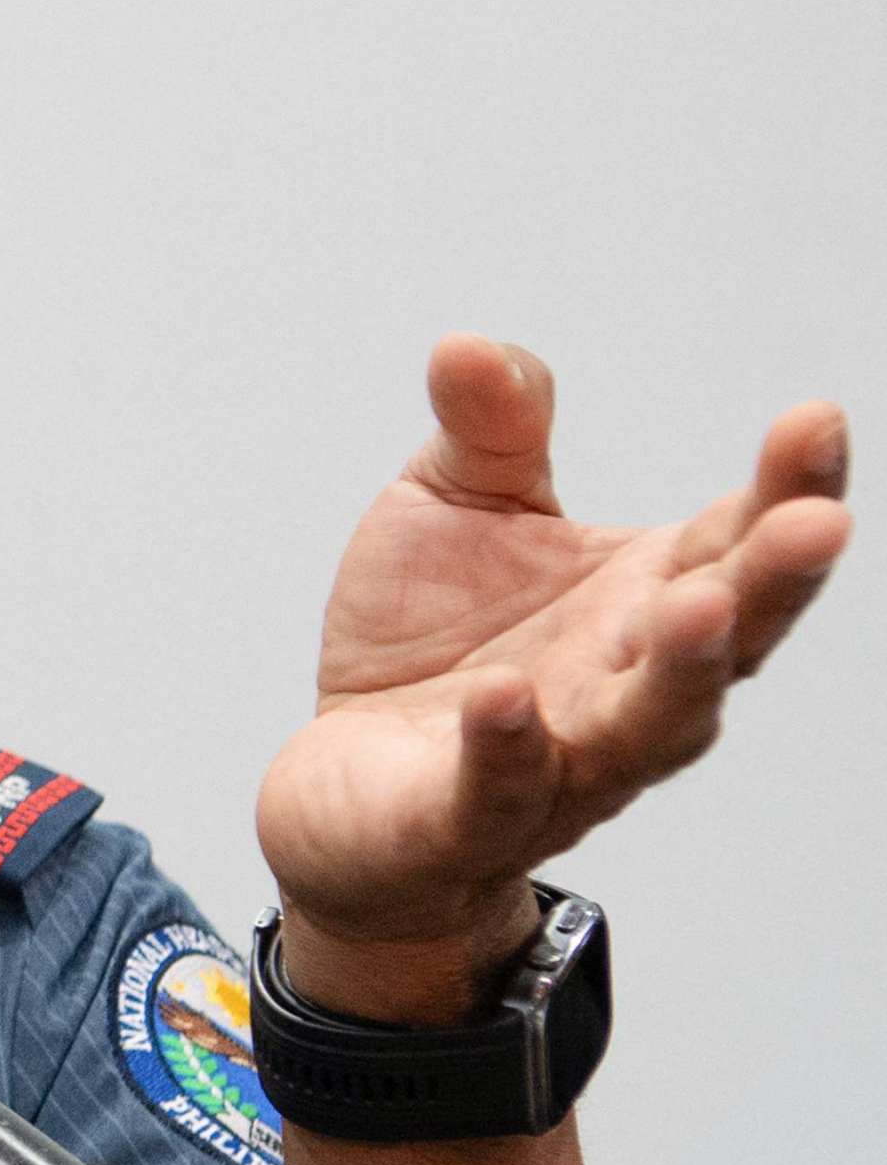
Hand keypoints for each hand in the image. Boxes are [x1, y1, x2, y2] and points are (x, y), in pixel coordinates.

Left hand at [256, 336, 849, 1019]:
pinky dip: (508, 745)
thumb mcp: (449, 509)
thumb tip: (471, 346)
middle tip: (815, 521)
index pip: (733, 541)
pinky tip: (505, 699)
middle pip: (726, 639)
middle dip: (773, 583)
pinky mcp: (465, 818)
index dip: (787, 488)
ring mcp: (561, 762)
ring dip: (681, 671)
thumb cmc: (429, 643)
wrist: (347, 794)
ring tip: (699, 604)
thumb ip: (484, 433)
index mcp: (642, 599)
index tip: (817, 419)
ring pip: (647, 729)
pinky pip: (500, 787)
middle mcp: (624, 685)